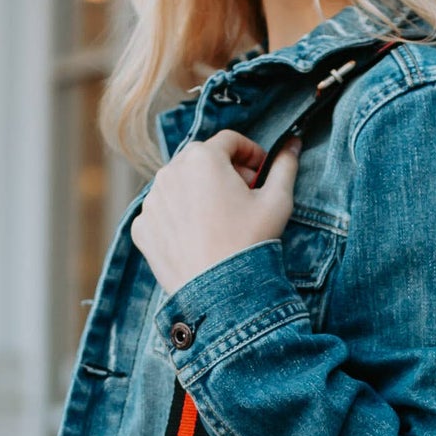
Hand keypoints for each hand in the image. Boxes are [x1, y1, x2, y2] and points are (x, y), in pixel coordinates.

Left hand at [132, 130, 302, 297]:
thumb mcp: (277, 201)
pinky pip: (162, 214)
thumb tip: (293, 144)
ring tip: (218, 221)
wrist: (222, 295)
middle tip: (242, 198)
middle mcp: (170, 172)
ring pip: (179, 186)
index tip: (260, 171)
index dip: (250, 153)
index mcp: (203, 157)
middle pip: (201, 161)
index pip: (229, 141)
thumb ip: (285, 166)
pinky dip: (177, 219)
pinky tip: (196, 238)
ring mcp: (152, 201)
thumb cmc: (250, 243)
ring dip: (198, 194)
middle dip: (223, 173)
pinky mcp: (142, 228)